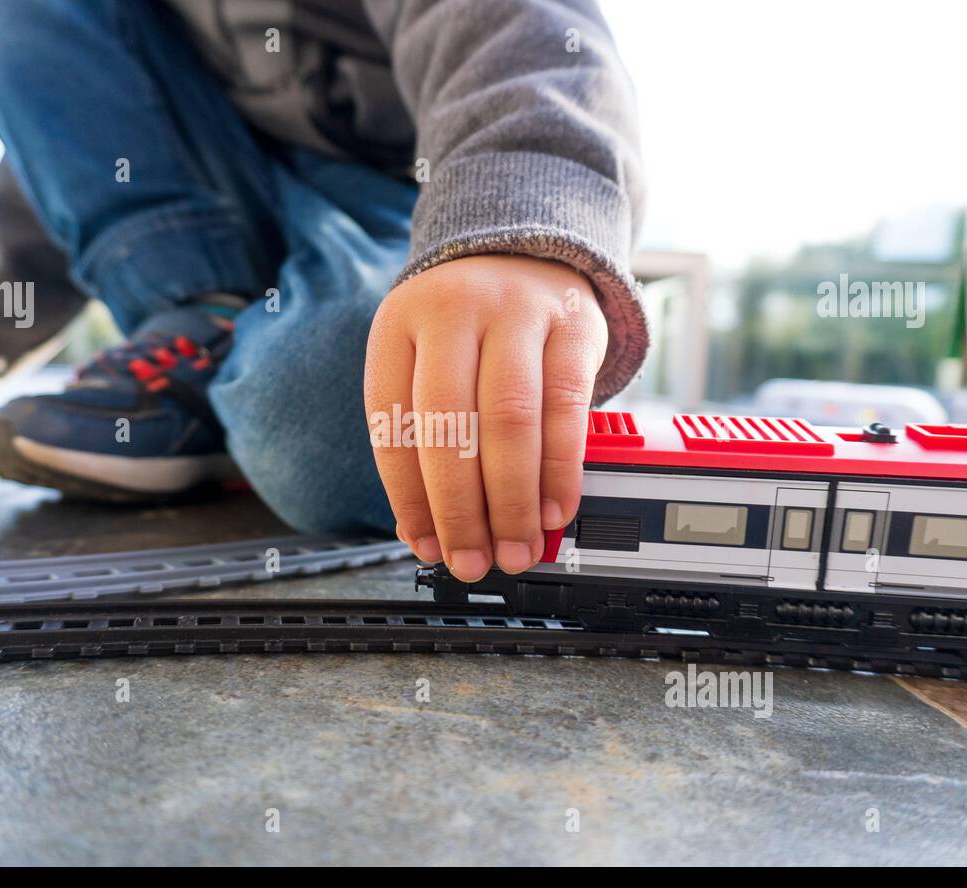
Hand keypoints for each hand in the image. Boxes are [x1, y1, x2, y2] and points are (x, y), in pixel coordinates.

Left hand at [365, 254, 607, 581]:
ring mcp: (515, 313)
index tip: (427, 546)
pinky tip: (556, 508)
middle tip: (473, 560)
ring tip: (518, 547)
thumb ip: (423, 437)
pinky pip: (567, 408)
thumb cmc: (469, 325)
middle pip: (450, 426)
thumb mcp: (427, 361)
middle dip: (462, 510)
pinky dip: (561, 469)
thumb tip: (426, 531)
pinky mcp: (573, 326)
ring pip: (510, 421)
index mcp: (398, 325)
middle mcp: (453, 311)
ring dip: (514, 500)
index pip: (393, 424)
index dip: (409, 497)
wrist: (527, 248)